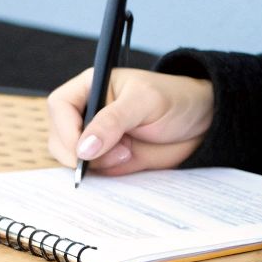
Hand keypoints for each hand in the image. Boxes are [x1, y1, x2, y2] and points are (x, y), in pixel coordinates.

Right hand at [45, 67, 215, 175]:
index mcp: (91, 86)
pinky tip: (128, 162)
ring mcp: (97, 139)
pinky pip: (94, 173)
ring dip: (95, 164)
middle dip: (79, 152)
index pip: (60, 106)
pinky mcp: (109, 159)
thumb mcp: (144, 102)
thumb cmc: (175, 99)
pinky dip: (104, 175)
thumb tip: (84, 148)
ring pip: (73, 159)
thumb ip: (112, 122)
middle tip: (116, 153)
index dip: (66, 129)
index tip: (82, 151)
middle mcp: (88, 113)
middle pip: (59, 137)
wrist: (202, 123)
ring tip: (128, 154)